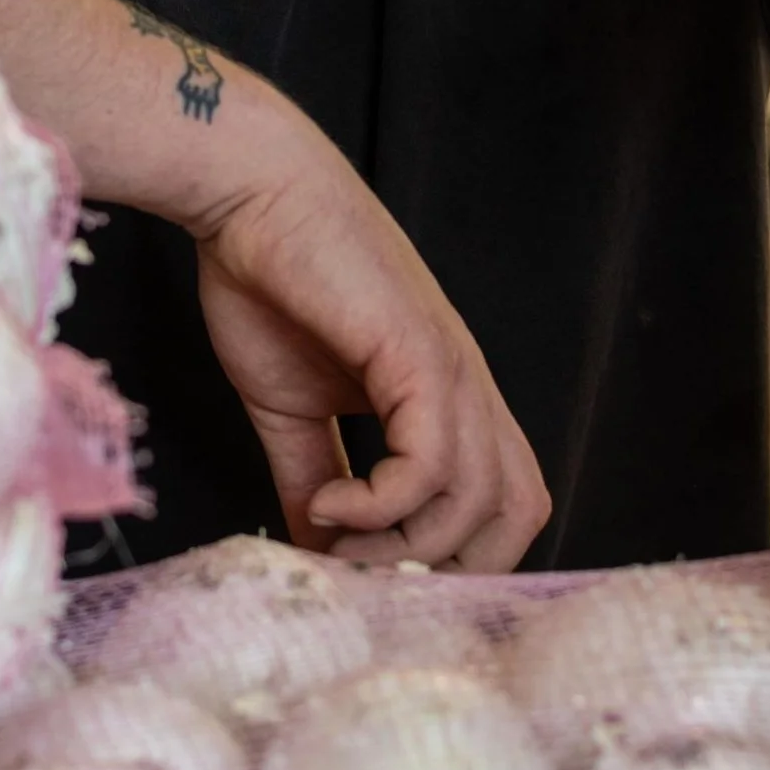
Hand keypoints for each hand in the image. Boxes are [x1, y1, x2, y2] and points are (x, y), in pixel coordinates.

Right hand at [193, 148, 550, 571]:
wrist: (250, 197)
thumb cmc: (270, 286)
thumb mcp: (291, 410)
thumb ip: (314, 478)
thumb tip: (315, 548)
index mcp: (448, 397)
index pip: (506, 501)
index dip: (455, 554)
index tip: (373, 571)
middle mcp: (467, 386)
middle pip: (519, 510)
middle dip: (447, 566)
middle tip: (363, 571)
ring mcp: (450, 368)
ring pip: (481, 497)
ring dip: (404, 545)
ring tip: (333, 538)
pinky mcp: (418, 353)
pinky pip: (432, 462)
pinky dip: (380, 505)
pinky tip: (328, 504)